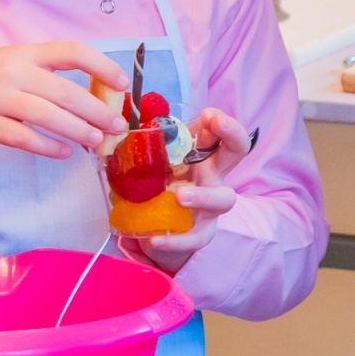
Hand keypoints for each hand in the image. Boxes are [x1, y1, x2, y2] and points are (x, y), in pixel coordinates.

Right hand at [0, 43, 129, 192]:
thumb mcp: (10, 62)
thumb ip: (43, 73)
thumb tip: (91, 94)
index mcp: (24, 52)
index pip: (72, 51)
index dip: (102, 65)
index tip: (123, 83)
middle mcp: (13, 72)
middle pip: (66, 91)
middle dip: (97, 110)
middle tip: (117, 125)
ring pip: (48, 116)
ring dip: (78, 130)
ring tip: (96, 141)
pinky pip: (25, 138)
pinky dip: (48, 146)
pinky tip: (63, 153)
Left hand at [124, 108, 248, 273]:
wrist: (160, 227)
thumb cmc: (161, 182)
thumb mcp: (154, 159)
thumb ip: (142, 141)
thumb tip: (118, 119)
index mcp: (202, 153)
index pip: (222, 130)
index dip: (222, 121)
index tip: (208, 115)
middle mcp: (212, 175)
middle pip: (236, 152)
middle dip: (233, 135)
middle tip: (218, 124)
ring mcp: (210, 205)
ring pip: (223, 199)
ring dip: (204, 195)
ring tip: (180, 196)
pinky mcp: (199, 232)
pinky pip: (193, 237)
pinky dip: (176, 240)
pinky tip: (155, 239)